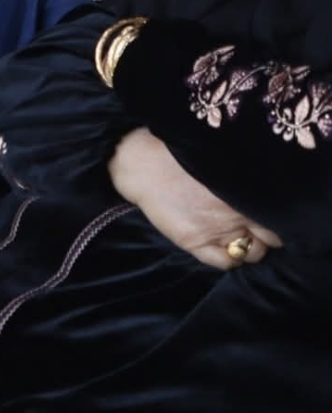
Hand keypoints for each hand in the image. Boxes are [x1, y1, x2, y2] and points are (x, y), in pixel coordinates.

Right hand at [108, 127, 281, 270]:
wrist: (142, 165)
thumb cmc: (181, 159)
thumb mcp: (222, 164)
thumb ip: (245, 183)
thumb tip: (266, 201)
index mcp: (244, 190)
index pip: (278, 216)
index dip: (274, 217)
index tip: (264, 213)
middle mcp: (236, 210)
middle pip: (271, 238)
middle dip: (266, 234)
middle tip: (251, 226)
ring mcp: (217, 228)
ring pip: (251, 253)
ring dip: (248, 247)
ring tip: (236, 235)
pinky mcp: (195, 241)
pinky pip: (226, 262)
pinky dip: (228, 258)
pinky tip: (220, 245)